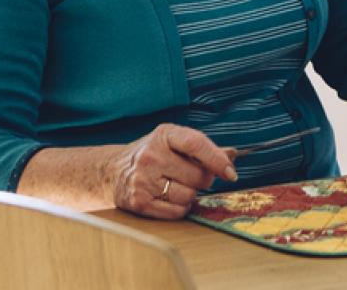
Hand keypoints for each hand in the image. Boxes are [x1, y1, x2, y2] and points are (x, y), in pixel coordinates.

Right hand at [108, 123, 238, 218]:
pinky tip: (169, 198)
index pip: (196, 144)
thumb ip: (204, 148)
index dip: (217, 159)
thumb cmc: (153, 155)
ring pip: (188, 196)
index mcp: (164, 135)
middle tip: (191, 177)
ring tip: (176, 186)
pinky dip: (180, 208)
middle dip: (202, 180)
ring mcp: (143, 179)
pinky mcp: (139, 202)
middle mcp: (151, 156)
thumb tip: (233, 155)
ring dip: (190, 195)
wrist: (113, 170)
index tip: (230, 173)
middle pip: (197, 176)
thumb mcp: (174, 142)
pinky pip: (177, 212)